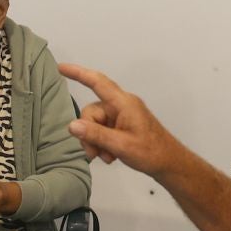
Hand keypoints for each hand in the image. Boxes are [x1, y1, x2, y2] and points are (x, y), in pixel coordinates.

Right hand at [57, 64, 185, 177]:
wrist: (169, 163)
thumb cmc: (151, 152)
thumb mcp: (121, 145)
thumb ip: (95, 134)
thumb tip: (72, 125)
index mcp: (124, 103)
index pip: (97, 82)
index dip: (78, 73)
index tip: (61, 68)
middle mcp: (121, 105)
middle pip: (91, 112)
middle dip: (88, 133)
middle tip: (94, 153)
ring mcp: (121, 115)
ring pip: (94, 123)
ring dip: (96, 142)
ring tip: (107, 157)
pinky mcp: (122, 125)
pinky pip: (102, 129)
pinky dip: (102, 143)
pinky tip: (110, 155)